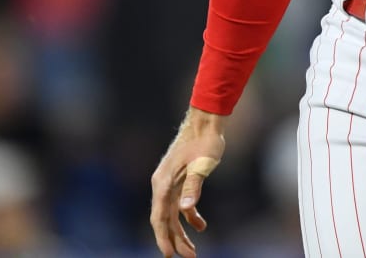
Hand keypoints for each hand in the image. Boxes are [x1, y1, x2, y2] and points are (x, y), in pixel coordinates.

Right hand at [149, 107, 226, 256]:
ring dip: (181, 232)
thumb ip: (193, 187)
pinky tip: (201, 225)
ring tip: (192, 250)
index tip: (169, 255)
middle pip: (165, 219)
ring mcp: (170, 183)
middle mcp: (162, 185)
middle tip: (187, 257)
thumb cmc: (204, 141)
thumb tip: (185, 209)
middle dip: (174, 240)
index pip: (159, 217)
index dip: (163, 237)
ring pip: (172, 214)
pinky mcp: (180, 180)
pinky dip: (190, 216)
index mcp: (163, 183)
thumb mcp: (202, 165)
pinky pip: (181, 204)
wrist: (206, 122)